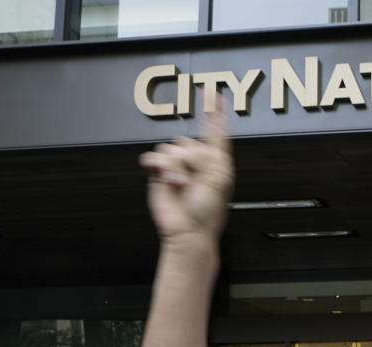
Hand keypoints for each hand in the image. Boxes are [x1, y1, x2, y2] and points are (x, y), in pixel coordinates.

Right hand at [138, 100, 233, 244]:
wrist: (187, 230)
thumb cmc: (207, 211)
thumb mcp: (217, 180)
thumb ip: (207, 156)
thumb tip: (189, 149)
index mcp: (216, 161)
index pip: (216, 130)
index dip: (214, 110)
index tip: (211, 91)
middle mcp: (197, 161)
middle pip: (187, 141)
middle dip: (189, 159)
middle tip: (194, 180)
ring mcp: (178, 166)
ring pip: (170, 148)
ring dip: (175, 167)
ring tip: (181, 184)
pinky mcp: (160, 172)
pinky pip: (154, 156)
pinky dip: (159, 166)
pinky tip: (167, 179)